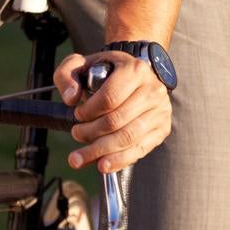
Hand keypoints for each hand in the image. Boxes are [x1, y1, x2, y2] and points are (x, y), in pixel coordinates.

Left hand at [54, 49, 171, 175]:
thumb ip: (67, 74)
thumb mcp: (82, 64)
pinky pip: (139, 150)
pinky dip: (118, 161)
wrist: (134, 78)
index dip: (88, 112)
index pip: (109, 98)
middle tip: (76, 134)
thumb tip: (71, 98)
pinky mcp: (162, 128)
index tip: (77, 115)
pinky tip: (102, 165)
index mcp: (134, 70)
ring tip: (79, 158)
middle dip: (90, 134)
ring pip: (127, 138)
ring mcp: (160, 110)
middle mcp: (152, 89)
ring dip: (100, 152)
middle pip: (116, 121)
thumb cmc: (105, 73)